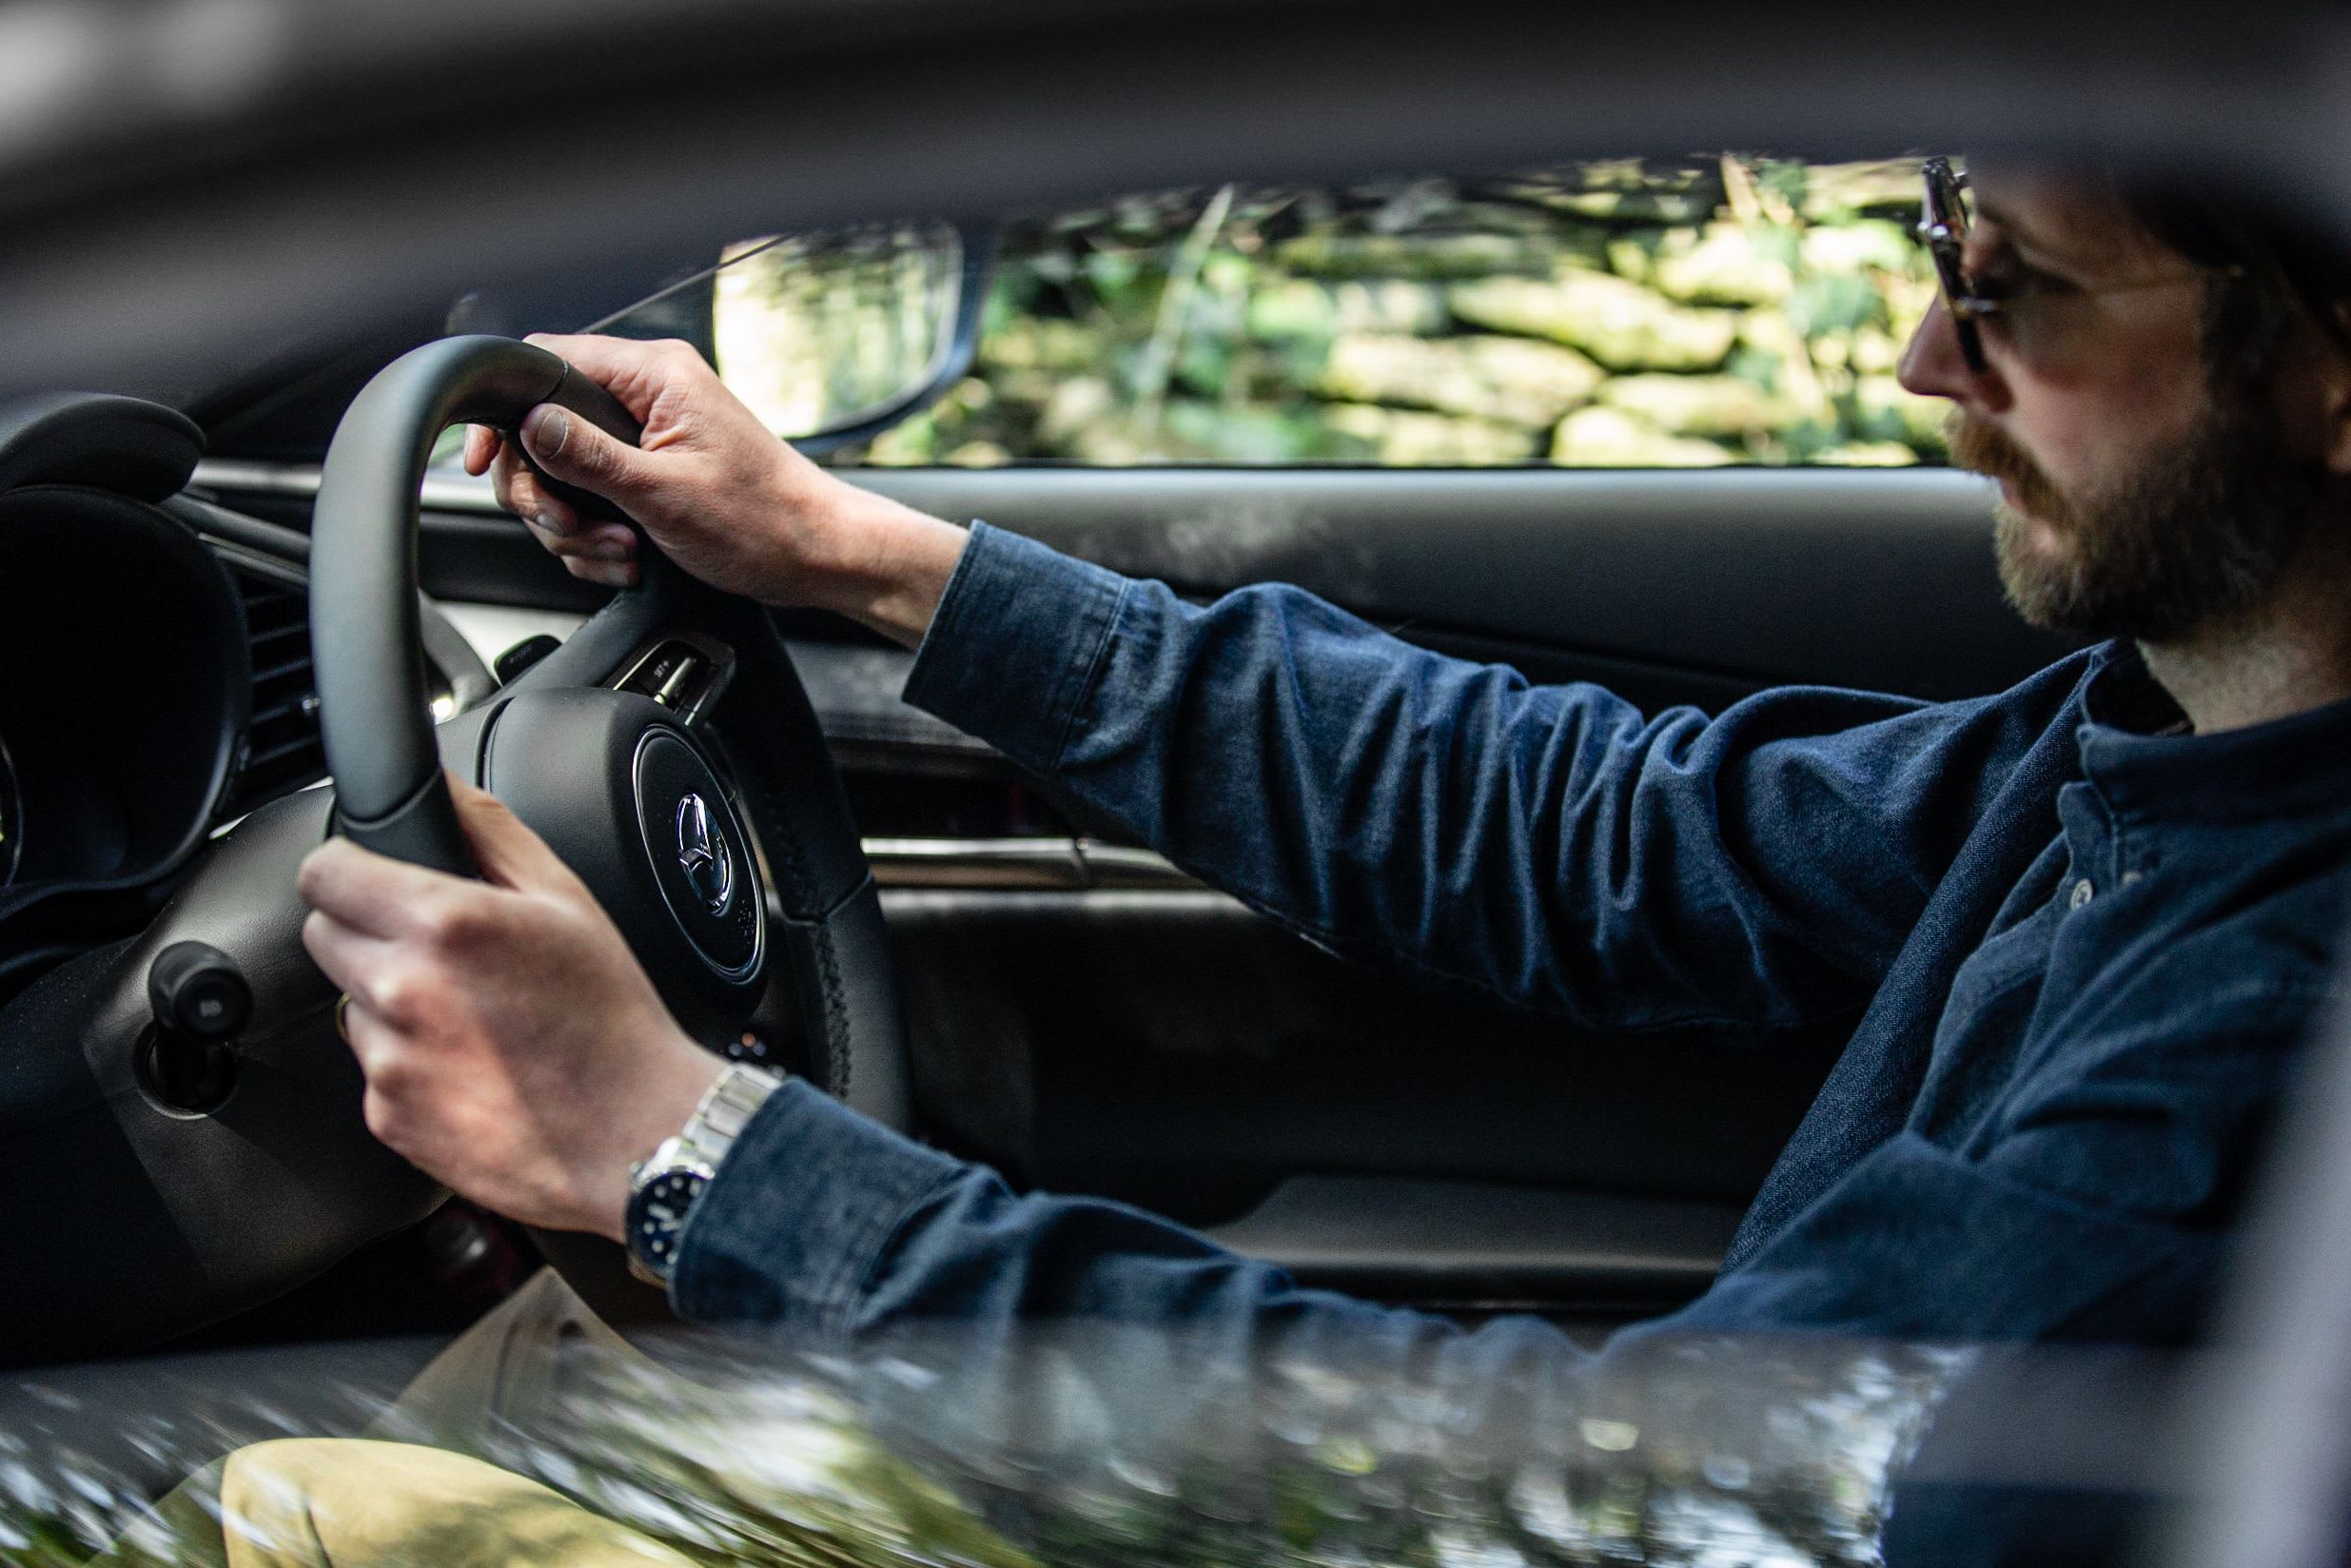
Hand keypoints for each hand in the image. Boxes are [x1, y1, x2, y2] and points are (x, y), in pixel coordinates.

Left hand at [297, 772, 723, 1241]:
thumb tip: (442, 788)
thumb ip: (490, 831)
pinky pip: (374, 1070)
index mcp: (444, 925)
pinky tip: (471, 1065)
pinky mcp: (388, 1118)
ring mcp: (389, 1061)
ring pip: (349, 1006)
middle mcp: (402, 992)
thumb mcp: (568, 900)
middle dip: (368, 932)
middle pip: (323, 936)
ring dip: (390, 1003)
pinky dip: (408, 1064)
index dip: (347, 868)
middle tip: (440, 951)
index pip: (324, 874)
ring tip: (469, 1018)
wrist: (635, 1136)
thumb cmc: (612, 1020)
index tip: (368, 877)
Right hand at [463, 333, 966, 645]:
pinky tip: (629, 558)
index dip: (507, 414)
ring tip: (622, 551)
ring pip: (564, 476)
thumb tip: (529, 426)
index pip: (546, 363)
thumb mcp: (664, 493)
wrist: (817, 556)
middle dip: (548, 494)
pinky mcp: (651, 474)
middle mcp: (649, 395)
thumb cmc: (764, 521)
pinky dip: (599, 538)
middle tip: (572, 526)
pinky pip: (592, 501)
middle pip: (543, 431)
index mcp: (654, 376)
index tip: (489, 462)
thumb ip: (589, 456)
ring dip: (577, 527)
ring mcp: (649, 436)